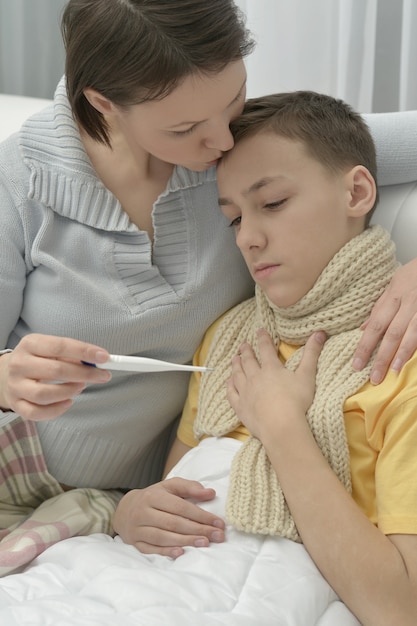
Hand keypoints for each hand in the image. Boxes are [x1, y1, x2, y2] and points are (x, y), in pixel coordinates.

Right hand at [0, 333, 110, 419]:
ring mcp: (16, 386)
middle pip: (56, 370)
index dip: (84, 351)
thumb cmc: (37, 360)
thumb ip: (71, 355)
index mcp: (30, 344)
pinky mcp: (16, 404)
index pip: (60, 346)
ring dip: (70, 391)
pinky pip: (37, 413)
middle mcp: (19, 364)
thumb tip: (97, 361)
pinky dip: (56, 410)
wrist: (6, 375)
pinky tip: (68, 402)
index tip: (104, 357)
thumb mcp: (50, 350)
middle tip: (103, 375)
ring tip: (81, 386)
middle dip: (85, 374)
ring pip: (45, 394)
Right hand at [113, 478, 224, 557]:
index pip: (181, 507)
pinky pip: (151, 549)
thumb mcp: (169, 487)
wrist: (126, 510)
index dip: (201, 515)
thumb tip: (210, 493)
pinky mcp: (135, 543)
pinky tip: (181, 553)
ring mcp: (138, 529)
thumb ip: (190, 487)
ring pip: (163, 537)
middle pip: (174, 523)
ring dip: (186, 541)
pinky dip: (166, 552)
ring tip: (205, 543)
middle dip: (198, 530)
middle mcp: (143, 512)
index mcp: (153, 496)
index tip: (218, 522)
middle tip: (217, 536)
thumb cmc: (154, 497)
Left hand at [227, 329, 325, 441]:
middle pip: (248, 361)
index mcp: (271, 369)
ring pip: (237, 374)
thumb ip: (312, 354)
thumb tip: (320, 332)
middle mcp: (255, 377)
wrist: (280, 426)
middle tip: (243, 345)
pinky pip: (231, 393)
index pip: (266, 349)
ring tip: (234, 359)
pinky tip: (229, 382)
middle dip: (246, 351)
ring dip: (236, 365)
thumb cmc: (296, 401)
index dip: (263, 338)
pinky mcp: (240, 407)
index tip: (259, 331)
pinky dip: (229, 385)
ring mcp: (245, 392)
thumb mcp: (307, 376)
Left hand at [352, 258, 416, 383]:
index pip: (376, 325)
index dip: (365, 346)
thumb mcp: (394, 284)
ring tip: (393, 372)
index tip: (357, 364)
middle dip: (381, 357)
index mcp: (394, 296)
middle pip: (392, 333)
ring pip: (411, 334)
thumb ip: (380, 307)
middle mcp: (409, 303)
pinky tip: (412, 360)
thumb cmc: (415, 273)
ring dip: (401, 354)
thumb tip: (363, 328)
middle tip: (373, 377)